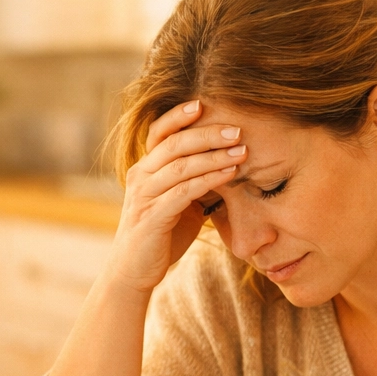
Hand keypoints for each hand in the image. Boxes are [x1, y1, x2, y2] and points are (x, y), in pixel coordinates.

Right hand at [108, 99, 246, 293]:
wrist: (134, 272)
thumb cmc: (160, 236)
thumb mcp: (179, 203)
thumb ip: (196, 182)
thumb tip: (230, 162)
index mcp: (144, 169)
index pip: (159, 132)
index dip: (179, 116)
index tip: (205, 103)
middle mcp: (139, 177)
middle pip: (174, 144)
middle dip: (208, 133)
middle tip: (237, 128)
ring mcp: (143, 197)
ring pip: (180, 166)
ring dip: (214, 156)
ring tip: (242, 149)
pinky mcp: (151, 218)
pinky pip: (183, 192)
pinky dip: (209, 180)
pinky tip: (230, 174)